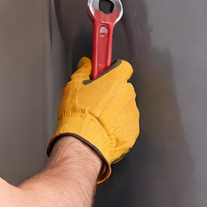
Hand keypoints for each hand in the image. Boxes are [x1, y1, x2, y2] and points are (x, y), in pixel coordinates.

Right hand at [50, 57, 140, 180]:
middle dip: (113, 92)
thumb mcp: (73, 87)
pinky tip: (104, 130)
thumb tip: (86, 64)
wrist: (85, 143)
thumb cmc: (79, 115)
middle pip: (124, 88)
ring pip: (126, 108)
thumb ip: (83, 71)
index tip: (107, 74)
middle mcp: (128, 96)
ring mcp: (132, 114)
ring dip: (116, 111)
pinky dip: (118, 127)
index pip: (123, 67)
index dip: (114, 70)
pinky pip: (127, 125)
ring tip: (99, 119)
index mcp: (115, 81)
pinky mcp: (133, 132)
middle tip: (97, 100)